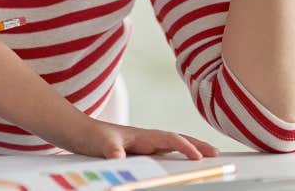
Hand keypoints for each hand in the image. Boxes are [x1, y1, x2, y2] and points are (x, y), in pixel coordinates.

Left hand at [61, 118, 219, 159]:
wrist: (77, 132)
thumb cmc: (90, 136)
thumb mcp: (100, 144)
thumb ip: (111, 151)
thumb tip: (120, 159)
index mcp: (141, 135)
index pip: (169, 139)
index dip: (184, 147)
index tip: (199, 157)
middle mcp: (146, 138)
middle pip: (177, 140)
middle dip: (197, 145)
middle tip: (217, 153)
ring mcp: (143, 144)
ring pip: (172, 145)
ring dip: (190, 149)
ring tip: (208, 155)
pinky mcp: (139, 150)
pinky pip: (163, 152)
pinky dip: (177, 154)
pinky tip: (182, 161)